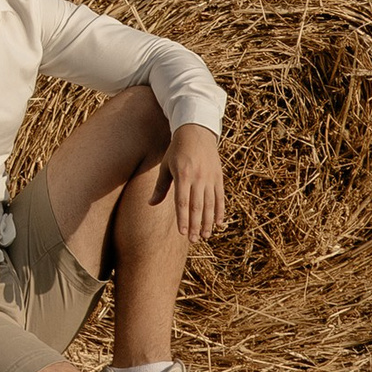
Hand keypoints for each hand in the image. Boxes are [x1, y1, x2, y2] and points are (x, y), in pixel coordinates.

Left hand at [159, 121, 227, 244]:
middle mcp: (198, 178)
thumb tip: (150, 204)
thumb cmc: (177, 150)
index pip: (182, 202)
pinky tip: (218, 223)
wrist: (196, 132)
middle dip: (195, 224)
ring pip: (210, 204)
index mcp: (183, 175)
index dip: (182, 219)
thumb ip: (161, 187)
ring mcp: (210, 178)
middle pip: (197, 206)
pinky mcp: (218, 177)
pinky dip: (220, 211)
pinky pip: (220, 197)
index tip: (182, 233)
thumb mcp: (166, 167)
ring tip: (205, 235)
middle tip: (194, 240)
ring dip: (208, 221)